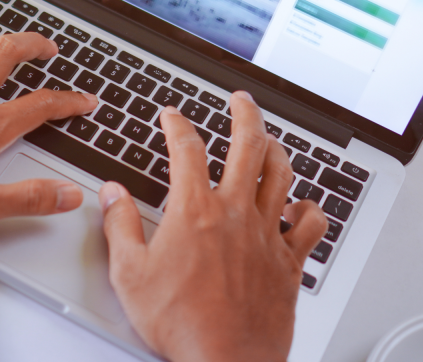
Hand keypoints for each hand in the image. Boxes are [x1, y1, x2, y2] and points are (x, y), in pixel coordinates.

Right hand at [98, 92, 326, 361]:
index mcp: (194, 212)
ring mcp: (266, 236)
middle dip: (245, 114)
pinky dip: (309, 208)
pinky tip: (302, 205)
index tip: (172, 115)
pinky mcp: (288, 263)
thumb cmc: (180, 323)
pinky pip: (309, 225)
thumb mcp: (129, 273)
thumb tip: (112, 193)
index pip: (187, 149)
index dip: (177, 124)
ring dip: (276, 149)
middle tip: (240, 100)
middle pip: (248, 145)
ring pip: (282, 175)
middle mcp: (235, 215)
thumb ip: (119, 225)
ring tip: (270, 139)